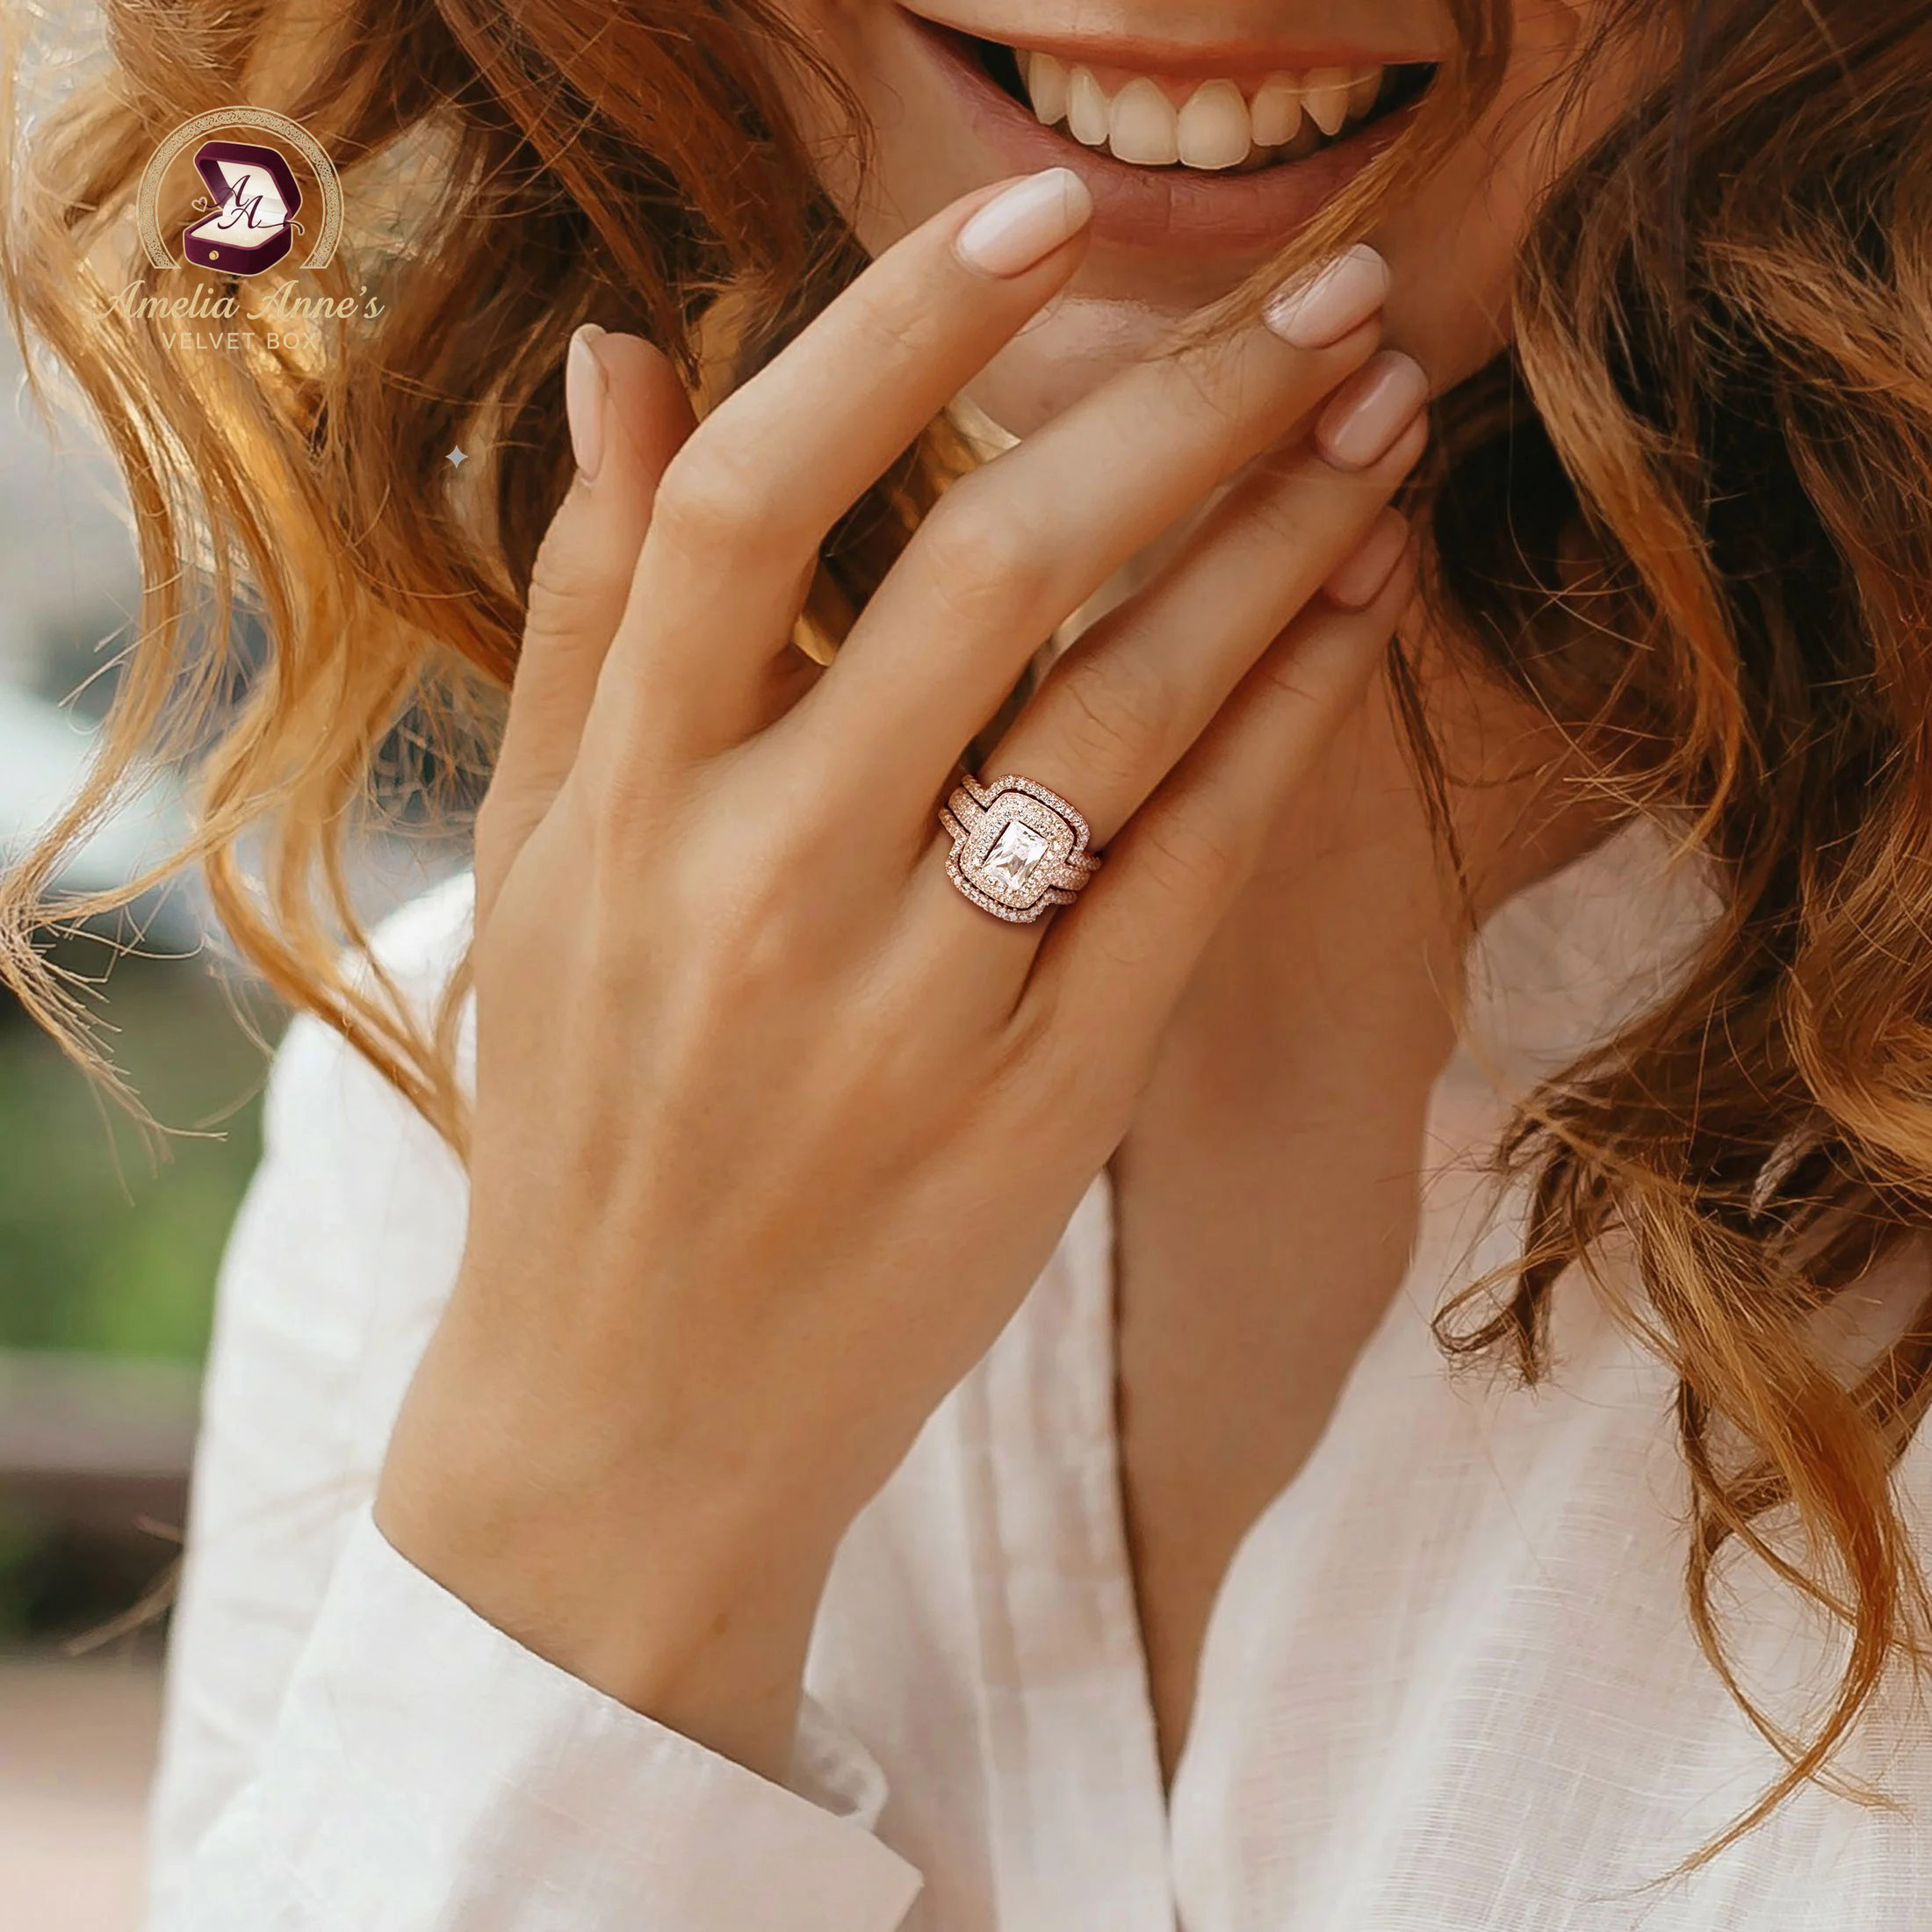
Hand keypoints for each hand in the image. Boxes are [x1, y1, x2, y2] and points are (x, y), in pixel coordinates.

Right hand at [374, 170, 1425, 1780]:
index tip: (1048, 207)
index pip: (753, 502)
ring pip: (1129, 708)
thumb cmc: (584, 1125)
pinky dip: (1284, 717)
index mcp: (623, 809)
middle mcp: (765, 887)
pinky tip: (1353, 602)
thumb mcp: (548, 869)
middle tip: (1333, 288)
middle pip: (997, 569)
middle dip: (1189, 394)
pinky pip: (1189, 871)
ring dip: (1276, 535)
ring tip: (1383, 415)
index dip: (905, 326)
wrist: (637, 1418)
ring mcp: (917, 1003)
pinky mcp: (1042, 1102)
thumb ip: (591, 612)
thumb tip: (626, 358)